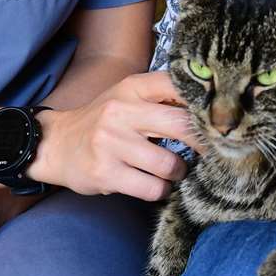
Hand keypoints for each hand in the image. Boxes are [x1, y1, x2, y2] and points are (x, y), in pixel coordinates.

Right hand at [31, 71, 200, 202]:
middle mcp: (122, 111)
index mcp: (132, 88)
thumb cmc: (104, 121)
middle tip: (213, 152)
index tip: (219, 118)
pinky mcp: (106, 172)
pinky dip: (161, 190)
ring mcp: (112, 143)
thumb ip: (162, 98)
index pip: (177, 85)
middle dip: (203, 143)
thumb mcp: (128, 97)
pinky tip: (156, 185)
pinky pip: (152, 188)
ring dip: (178, 172)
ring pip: (169, 164)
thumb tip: (211, 109)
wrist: (56, 144)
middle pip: (181, 125)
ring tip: (172, 171)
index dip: (203, 103)